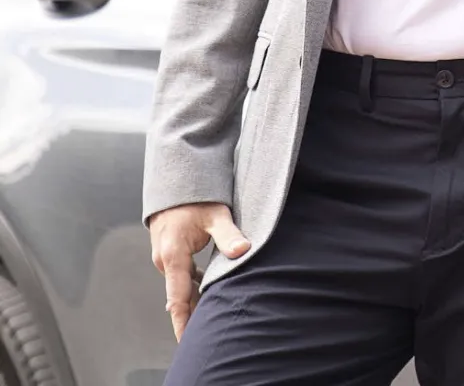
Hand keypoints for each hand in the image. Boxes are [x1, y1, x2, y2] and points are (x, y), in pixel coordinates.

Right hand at [149, 202, 250, 340]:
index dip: (182, 321)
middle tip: (208, 333)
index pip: (177, 297)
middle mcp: (164, 259)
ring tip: (211, 317)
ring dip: (194, 299)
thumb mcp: (215, 214)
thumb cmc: (195, 197)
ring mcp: (165, 256)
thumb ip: (228, 234)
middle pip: (179, 295)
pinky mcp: (170, 252)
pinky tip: (207, 290)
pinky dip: (192, 285)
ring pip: (180, 285)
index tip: (187, 340)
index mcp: (173, 254)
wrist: (175, 180)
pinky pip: (181, 275)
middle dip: (192, 315)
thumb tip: (242, 251)